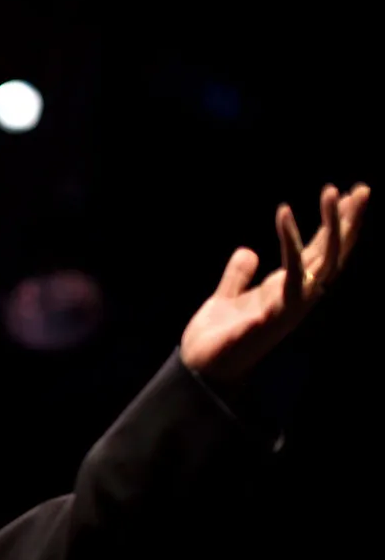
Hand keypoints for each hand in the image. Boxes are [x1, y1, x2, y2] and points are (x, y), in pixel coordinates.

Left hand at [180, 183, 370, 382]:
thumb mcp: (227, 299)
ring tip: (332, 192)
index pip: (320, 252)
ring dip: (332, 225)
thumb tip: (247, 252)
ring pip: (325, 260)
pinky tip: (284, 213)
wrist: (200, 371)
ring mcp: (291, 305)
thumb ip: (238, 276)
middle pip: (333, 254)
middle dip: (349, 222)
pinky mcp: (275, 312)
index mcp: (288, 291)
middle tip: (361, 188)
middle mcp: (297, 297)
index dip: (336, 226)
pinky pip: (291, 272)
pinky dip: (290, 242)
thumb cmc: (216, 340)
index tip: (348, 194)